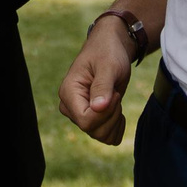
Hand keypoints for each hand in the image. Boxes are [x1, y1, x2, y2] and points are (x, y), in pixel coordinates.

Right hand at [58, 17, 135, 145]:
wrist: (110, 49)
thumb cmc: (108, 53)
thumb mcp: (108, 66)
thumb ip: (102, 86)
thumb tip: (98, 108)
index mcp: (68, 93)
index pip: (85, 121)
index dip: (105, 112)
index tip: (113, 93)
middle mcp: (70, 107)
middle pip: (93, 130)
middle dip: (112, 115)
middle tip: (114, 93)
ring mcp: (80, 114)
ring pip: (100, 136)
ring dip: (115, 121)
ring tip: (114, 98)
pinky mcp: (91, 119)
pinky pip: (106, 137)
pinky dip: (117, 127)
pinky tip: (118, 110)